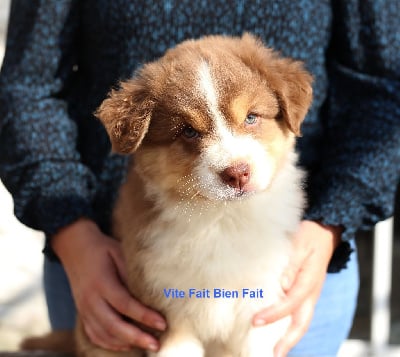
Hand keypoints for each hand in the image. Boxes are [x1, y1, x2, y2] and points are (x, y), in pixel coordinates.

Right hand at [52, 218, 165, 351]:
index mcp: (102, 282)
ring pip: (104, 334)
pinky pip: (95, 334)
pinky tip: (127, 345)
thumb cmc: (103, 248)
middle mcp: (90, 299)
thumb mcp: (119, 252)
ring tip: (147, 346)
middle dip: (137, 337)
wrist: (75, 247)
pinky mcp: (82, 313)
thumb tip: (147, 292)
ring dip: (126, 343)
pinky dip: (111, 343)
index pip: (125, 304)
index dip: (144, 316)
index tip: (162, 324)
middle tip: (156, 345)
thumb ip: (130, 272)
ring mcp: (84, 308)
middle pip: (114, 325)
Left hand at [253, 220, 340, 356]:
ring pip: (302, 320)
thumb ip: (291, 264)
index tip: (255, 321)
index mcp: (309, 281)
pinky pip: (299, 312)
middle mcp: (311, 292)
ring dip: (290, 336)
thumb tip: (283, 285)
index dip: (273, 314)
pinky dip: (290, 324)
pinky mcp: (306, 292)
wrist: (324, 231)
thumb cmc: (309, 236)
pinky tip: (278, 330)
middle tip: (275, 354)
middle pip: (302, 322)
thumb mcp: (299, 244)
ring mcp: (310, 293)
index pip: (290, 303)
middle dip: (288, 340)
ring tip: (276, 350)